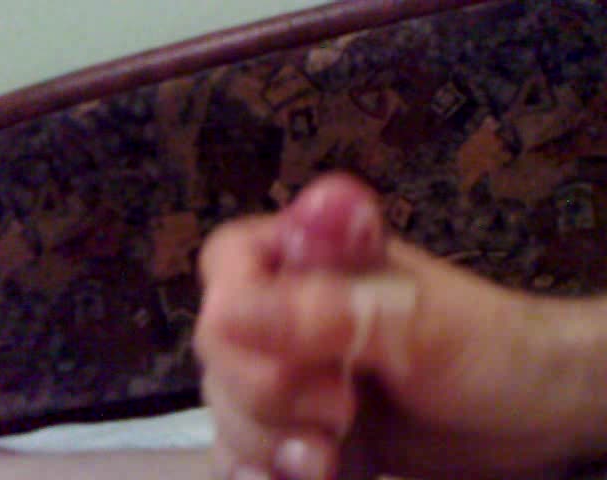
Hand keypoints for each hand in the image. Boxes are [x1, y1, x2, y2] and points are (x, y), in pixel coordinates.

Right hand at [194, 173, 606, 479]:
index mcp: (316, 258)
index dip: (237, 307)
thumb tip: (226, 311)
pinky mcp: (299, 427)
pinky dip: (264, 473)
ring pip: (227, 407)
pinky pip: (246, 452)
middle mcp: (292, 308)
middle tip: (342, 408)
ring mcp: (293, 371)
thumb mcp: (419, 326)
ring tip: (333, 453)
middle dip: (267, 393)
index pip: (230, 262)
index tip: (295, 357)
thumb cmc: (490, 348)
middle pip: (220, 347)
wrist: (528, 413)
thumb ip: (328, 311)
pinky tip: (310, 476)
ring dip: (268, 442)